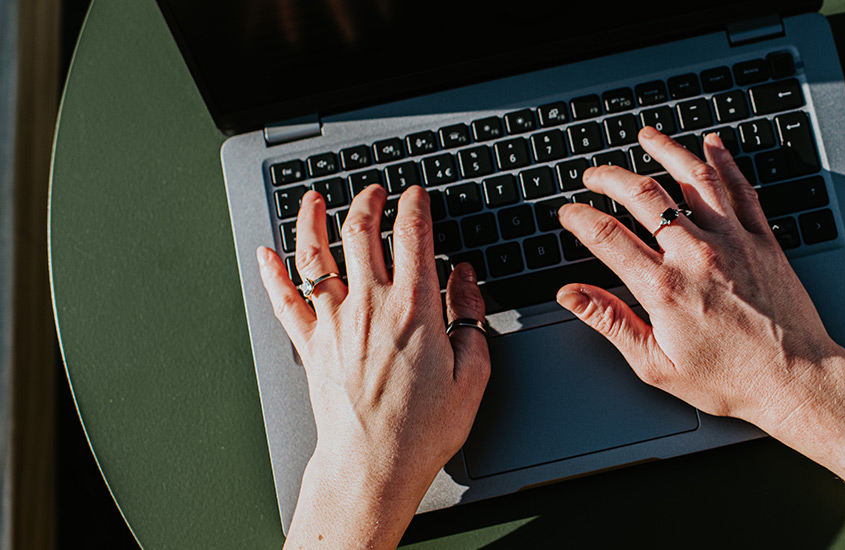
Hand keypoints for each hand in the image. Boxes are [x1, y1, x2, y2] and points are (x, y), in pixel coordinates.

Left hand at [257, 185, 488, 547]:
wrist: (373, 465)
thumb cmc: (423, 429)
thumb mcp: (473, 373)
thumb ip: (471, 317)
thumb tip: (465, 278)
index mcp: (414, 309)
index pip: (412, 236)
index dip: (414, 206)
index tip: (415, 195)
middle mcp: (369, 306)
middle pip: (360, 233)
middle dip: (366, 202)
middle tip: (373, 190)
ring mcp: (334, 324)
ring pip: (315, 256)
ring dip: (313, 221)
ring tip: (314, 200)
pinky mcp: (311, 346)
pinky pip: (284, 301)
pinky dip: (271, 273)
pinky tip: (265, 254)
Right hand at [554, 127, 844, 431]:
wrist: (795, 379)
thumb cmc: (731, 380)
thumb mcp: (657, 365)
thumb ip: (611, 322)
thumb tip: (572, 296)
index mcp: (664, 289)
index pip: (607, 236)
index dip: (579, 218)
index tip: (569, 213)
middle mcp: (697, 256)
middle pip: (644, 196)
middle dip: (611, 178)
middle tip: (595, 175)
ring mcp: (733, 242)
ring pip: (694, 178)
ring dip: (666, 151)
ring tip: (647, 138)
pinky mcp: (763, 241)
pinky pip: (741, 189)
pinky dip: (724, 162)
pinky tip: (712, 146)